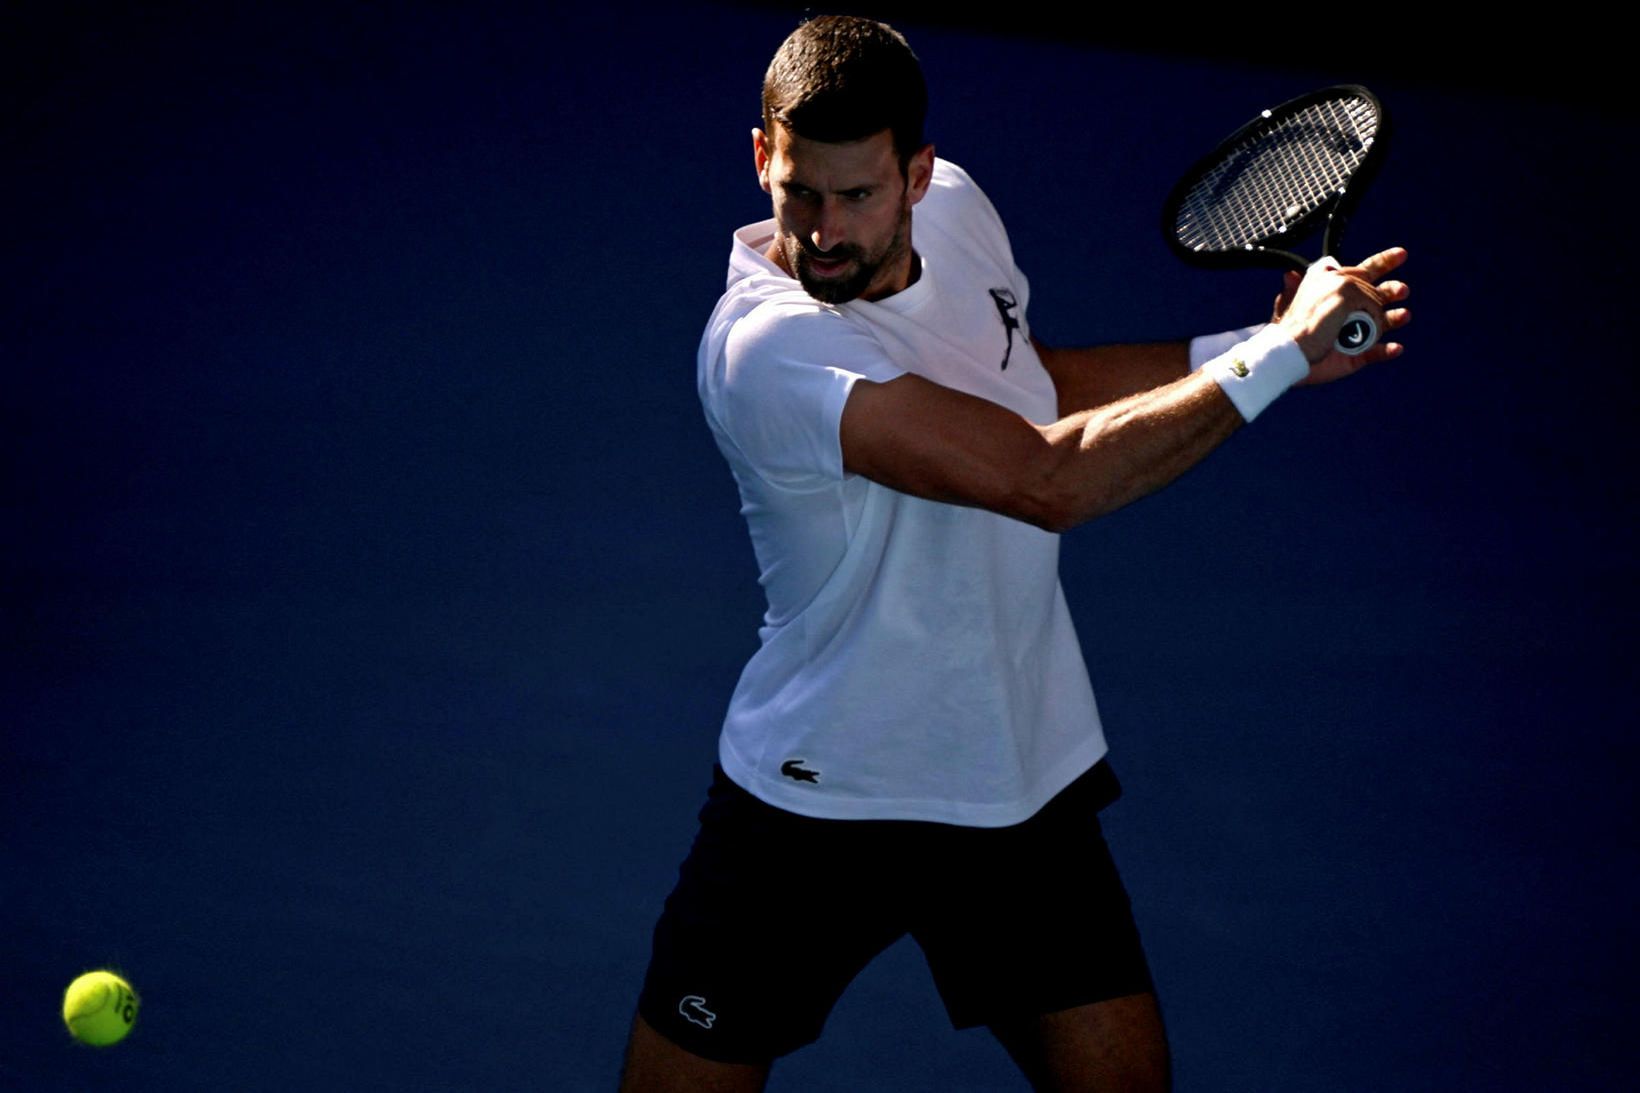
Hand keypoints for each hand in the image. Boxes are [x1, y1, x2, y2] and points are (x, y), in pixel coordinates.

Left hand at [1271, 247, 1411, 384]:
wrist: (1288, 357)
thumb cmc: (1297, 325)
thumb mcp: (1310, 298)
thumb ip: (1324, 286)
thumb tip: (1306, 271)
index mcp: (1340, 292)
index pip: (1365, 273)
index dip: (1384, 262)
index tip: (1401, 253)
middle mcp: (1350, 311)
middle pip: (1379, 297)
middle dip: (1392, 291)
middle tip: (1401, 290)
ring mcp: (1355, 334)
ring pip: (1382, 324)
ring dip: (1395, 318)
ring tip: (1403, 315)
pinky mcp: (1355, 357)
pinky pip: (1376, 353)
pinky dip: (1387, 350)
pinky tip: (1396, 347)